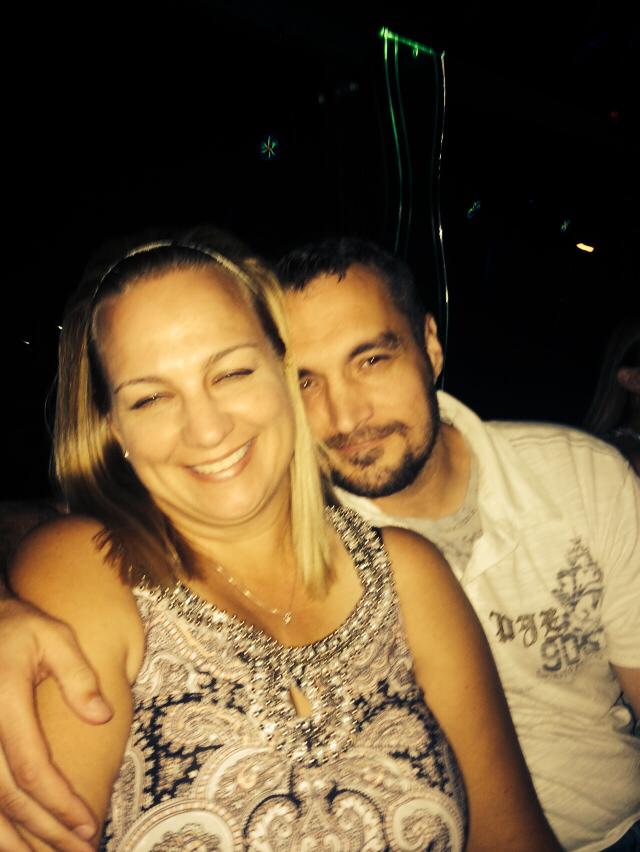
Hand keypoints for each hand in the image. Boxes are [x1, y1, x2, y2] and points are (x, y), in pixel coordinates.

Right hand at [0, 596, 111, 849]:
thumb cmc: (20, 628)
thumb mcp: (54, 636)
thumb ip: (78, 676)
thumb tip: (103, 718)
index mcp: (4, 705)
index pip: (32, 769)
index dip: (60, 803)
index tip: (90, 824)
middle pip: (10, 799)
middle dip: (46, 833)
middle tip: (82, 851)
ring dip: (19, 840)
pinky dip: (0, 825)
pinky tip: (20, 842)